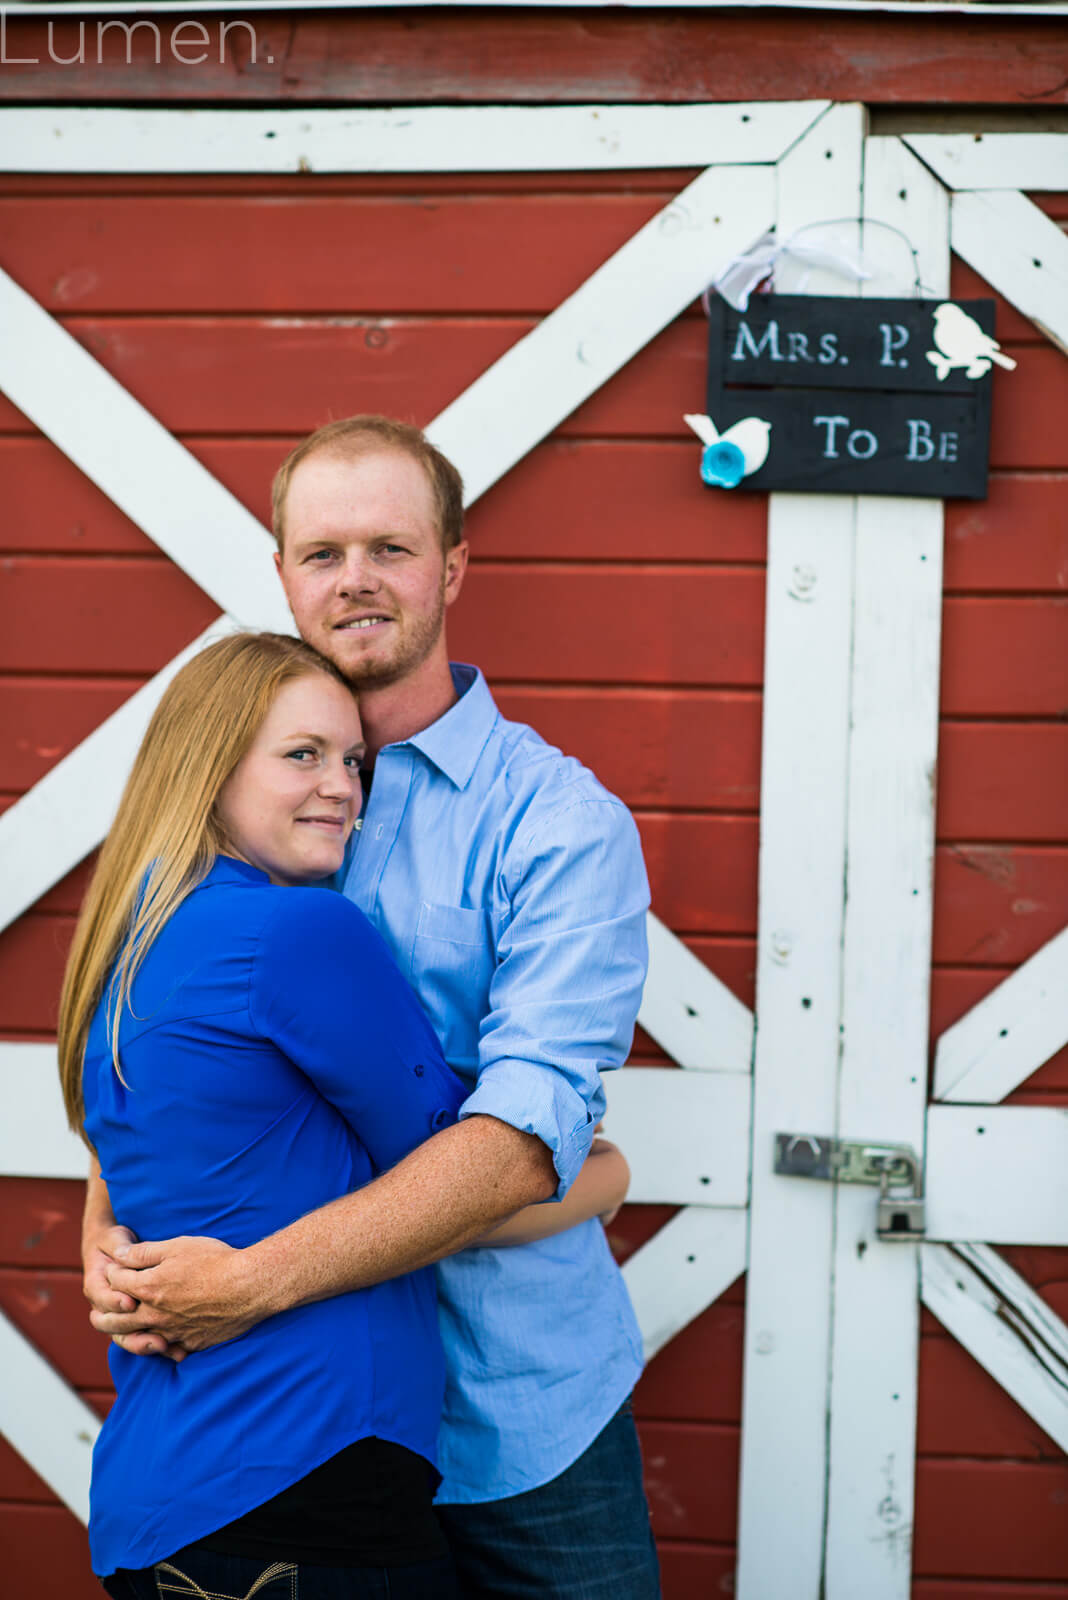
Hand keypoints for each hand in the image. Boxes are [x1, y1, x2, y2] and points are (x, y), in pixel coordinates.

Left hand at [90, 1235, 261, 1353]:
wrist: (249, 1286)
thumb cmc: (215, 1261)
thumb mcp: (177, 1246)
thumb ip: (144, 1252)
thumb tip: (118, 1253)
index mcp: (149, 1288)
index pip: (117, 1282)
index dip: (113, 1272)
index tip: (114, 1267)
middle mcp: (156, 1315)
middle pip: (118, 1321)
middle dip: (103, 1317)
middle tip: (94, 1317)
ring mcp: (173, 1332)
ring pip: (140, 1340)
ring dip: (124, 1338)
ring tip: (118, 1336)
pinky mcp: (192, 1342)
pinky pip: (169, 1348)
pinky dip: (159, 1346)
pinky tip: (159, 1344)